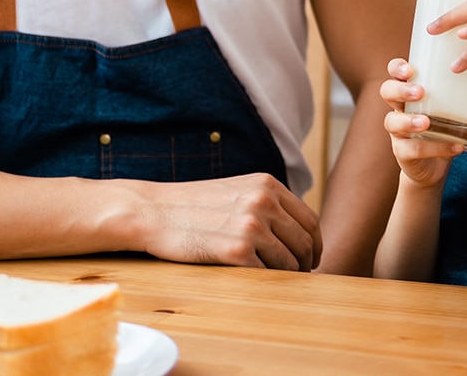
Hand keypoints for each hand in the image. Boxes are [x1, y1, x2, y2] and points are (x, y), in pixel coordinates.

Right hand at [135, 172, 321, 270]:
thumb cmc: (192, 205)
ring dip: (286, 275)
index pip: (309, 220)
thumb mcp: (236, 190)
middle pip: (304, 242)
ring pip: (289, 261)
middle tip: (299, 276)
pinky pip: (265, 273)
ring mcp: (251, 226)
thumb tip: (296, 229)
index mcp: (267, 184)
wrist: (152, 211)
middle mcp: (264, 202)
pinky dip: (264, 280)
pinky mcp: (236, 250)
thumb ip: (266, 202)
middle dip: (305, 263)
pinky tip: (254, 279)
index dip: (314, 244)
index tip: (311, 258)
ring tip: (276, 280)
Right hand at [379, 57, 466, 188]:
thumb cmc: (443, 130)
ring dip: (409, 120)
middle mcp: (400, 109)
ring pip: (392, 121)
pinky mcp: (402, 153)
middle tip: (420, 92)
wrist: (434, 167)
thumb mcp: (460, 115)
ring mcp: (398, 132)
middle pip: (386, 91)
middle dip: (400, 89)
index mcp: (411, 92)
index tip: (410, 68)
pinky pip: (412, 149)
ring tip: (427, 122)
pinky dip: (434, 148)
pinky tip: (455, 147)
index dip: (397, 68)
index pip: (395, 72)